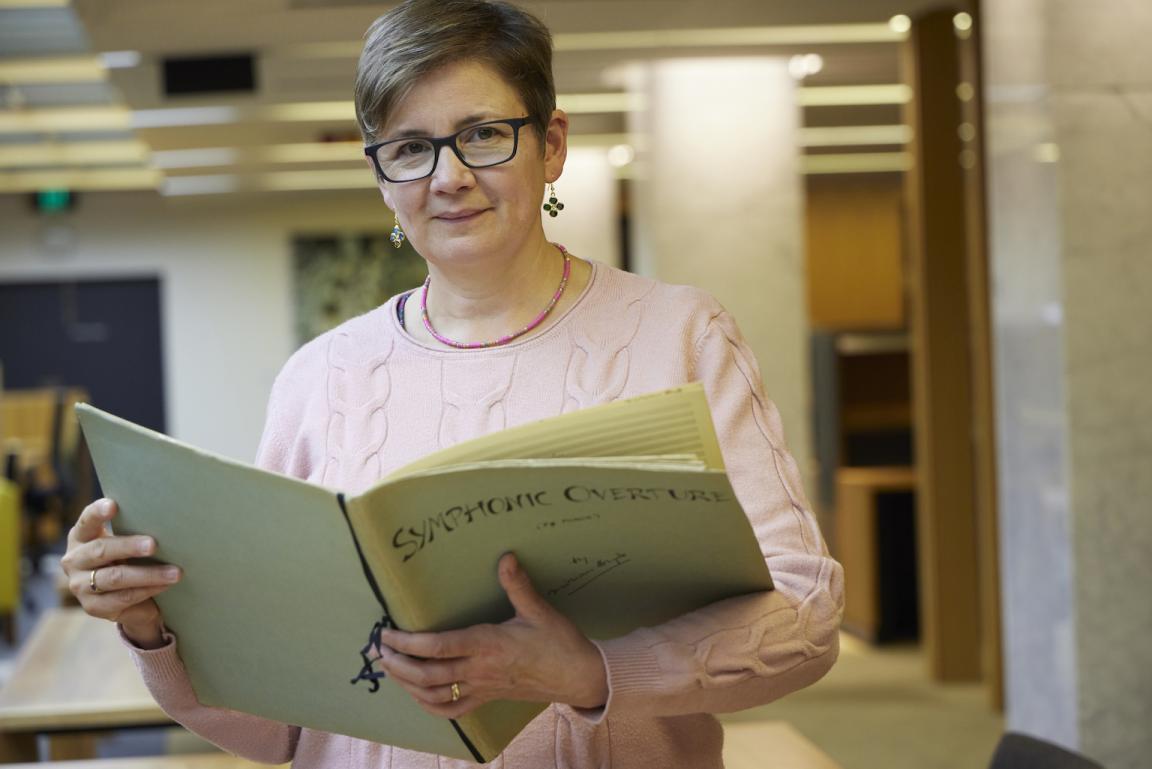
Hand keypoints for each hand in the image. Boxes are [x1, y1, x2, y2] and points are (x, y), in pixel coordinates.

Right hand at [60, 498, 181, 648]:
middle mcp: (75, 560)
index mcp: (81, 536)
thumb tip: (166, 518)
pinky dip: (147, 590)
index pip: (86, 521)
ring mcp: (80, 585)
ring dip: (148, 574)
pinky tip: (165, 586)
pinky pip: (123, 598)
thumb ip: (134, 530)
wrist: (125, 597)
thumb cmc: (128, 558)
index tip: (113, 505)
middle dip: (129, 546)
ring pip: (115, 577)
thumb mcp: (126, 542)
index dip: (98, 512)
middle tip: (154, 544)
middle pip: (101, 550)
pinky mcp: (92, 607)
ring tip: (175, 572)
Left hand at [375, 552, 608, 718]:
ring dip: (406, 684)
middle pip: (426, 674)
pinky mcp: (487, 699)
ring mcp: (482, 688)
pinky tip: (417, 694)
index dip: (406, 642)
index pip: (437, 647)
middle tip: (378, 649)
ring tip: (389, 668)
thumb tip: (506, 557)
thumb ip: (517, 584)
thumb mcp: (538, 610)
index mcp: (487, 645)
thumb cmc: (559, 643)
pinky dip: (428, 705)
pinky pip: (451, 710)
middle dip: (397, 663)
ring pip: (433, 695)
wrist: (579, 677)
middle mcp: (479, 670)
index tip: (387, 633)